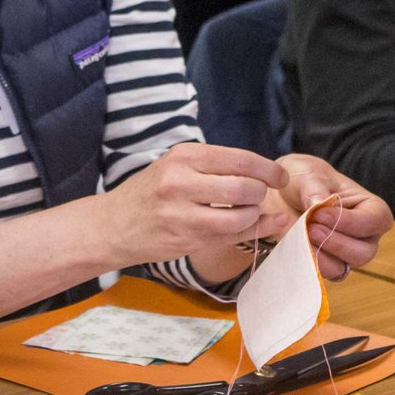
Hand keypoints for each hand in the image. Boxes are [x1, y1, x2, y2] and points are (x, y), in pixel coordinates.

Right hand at [98, 143, 288, 266]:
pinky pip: (230, 236)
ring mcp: (183, 213)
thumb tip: (267, 177)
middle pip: (244, 187)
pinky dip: (247, 232)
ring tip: (246, 211)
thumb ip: (218, 168)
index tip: (281, 177)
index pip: (240, 159)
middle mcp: (182, 181)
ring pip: (240, 216)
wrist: (113, 225)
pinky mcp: (186, 239)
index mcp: (184, 156)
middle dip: (261, 194)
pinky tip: (249, 226)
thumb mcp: (177, 167)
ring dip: (253, 215)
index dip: (268, 169)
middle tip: (258, 196)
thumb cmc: (150, 192)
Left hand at [269, 155, 392, 280]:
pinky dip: (310, 263)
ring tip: (302, 234)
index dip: (350, 221)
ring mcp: (345, 254)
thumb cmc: (304, 179)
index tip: (321, 212)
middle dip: (336, 242)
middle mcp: (364, 236)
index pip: (375, 220)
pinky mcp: (325, 265)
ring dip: (321, 255)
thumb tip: (319, 203)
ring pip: (343, 268)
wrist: (281, 194)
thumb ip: (313, 187)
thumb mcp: (307, 173)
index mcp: (370, 209)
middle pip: (364, 252)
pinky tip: (298, 247)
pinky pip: (323, 275)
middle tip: (311, 228)